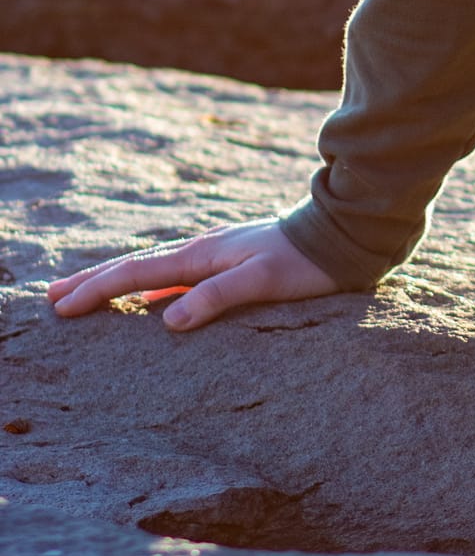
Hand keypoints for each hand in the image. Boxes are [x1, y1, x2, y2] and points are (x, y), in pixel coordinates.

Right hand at [47, 220, 340, 331]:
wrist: (342, 234)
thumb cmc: (305, 260)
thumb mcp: (263, 280)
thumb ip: (216, 297)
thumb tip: (167, 320)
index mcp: (202, 254)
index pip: (137, 273)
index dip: (98, 290)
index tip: (61, 306)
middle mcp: (203, 250)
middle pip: (136, 266)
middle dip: (94, 280)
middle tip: (52, 295)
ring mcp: (216, 255)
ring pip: (154, 269)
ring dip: (119, 281)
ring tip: (88, 293)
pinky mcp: (230, 263)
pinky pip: (177, 276)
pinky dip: (151, 286)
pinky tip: (151, 301)